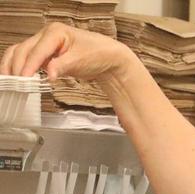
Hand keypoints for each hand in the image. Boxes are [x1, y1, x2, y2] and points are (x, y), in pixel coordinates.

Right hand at [0, 22, 133, 80]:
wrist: (108, 57)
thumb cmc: (98, 54)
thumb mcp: (81, 60)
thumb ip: (63, 66)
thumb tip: (49, 74)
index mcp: (55, 32)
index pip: (36, 50)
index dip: (28, 66)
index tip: (23, 79)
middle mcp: (45, 35)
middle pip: (23, 50)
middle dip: (16, 67)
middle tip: (14, 84)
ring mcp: (43, 44)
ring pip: (20, 52)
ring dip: (12, 66)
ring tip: (9, 82)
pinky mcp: (44, 54)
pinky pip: (26, 59)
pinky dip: (19, 67)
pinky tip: (16, 79)